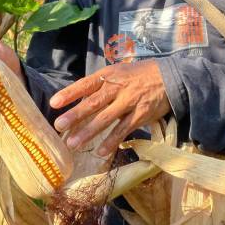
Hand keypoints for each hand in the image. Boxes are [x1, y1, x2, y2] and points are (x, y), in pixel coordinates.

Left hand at [50, 60, 170, 156]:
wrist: (170, 77)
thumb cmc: (139, 76)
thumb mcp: (119, 72)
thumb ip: (101, 86)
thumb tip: (79, 102)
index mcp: (110, 75)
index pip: (86, 84)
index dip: (70, 93)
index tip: (54, 103)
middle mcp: (118, 87)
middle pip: (93, 102)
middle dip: (75, 115)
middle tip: (59, 126)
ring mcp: (129, 101)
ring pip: (106, 118)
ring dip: (88, 132)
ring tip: (73, 144)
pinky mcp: (141, 114)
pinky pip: (123, 130)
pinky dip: (111, 141)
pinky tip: (100, 152)